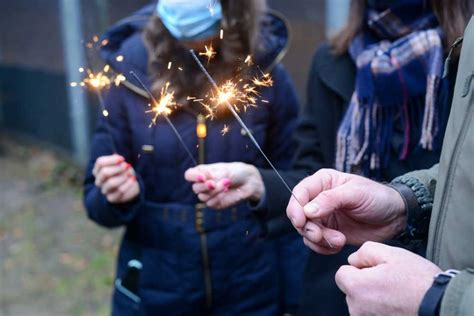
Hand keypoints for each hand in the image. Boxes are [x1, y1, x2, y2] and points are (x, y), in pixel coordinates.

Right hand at [92, 154, 139, 203]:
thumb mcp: (122, 164)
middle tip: (127, 166)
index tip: (122, 159)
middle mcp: (99, 181)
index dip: (112, 159)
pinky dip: (128, 184)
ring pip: (111, 182)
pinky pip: (119, 191)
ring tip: (130, 174)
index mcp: (98, 170)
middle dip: (118, 168)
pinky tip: (132, 179)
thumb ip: (119, 161)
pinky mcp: (111, 198)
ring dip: (123, 177)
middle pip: (104, 172)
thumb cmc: (123, 173)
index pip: (100, 162)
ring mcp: (104, 190)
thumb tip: (121, 161)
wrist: (130, 187)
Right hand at [184, 162, 264, 208]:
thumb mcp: (224, 170)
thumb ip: (213, 177)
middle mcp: (203, 184)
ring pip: (202, 197)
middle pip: (195, 188)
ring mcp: (209, 195)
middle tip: (215, 182)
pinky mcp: (215, 203)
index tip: (203, 177)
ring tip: (227, 183)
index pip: (189, 175)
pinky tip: (226, 192)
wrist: (249, 181)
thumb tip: (206, 183)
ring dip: (214, 191)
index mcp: (202, 173)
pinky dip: (218, 197)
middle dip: (205, 186)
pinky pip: (210, 204)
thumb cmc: (236, 172)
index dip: (193, 177)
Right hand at [287, 169, 405, 253]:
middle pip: (299, 215)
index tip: (300, 222)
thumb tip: (307, 210)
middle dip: (309, 228)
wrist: (395, 217)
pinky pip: (316, 243)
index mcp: (323, 182)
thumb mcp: (356, 194)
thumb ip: (330, 200)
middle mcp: (318, 199)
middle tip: (321, 236)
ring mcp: (323, 217)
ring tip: (339, 240)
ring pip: (306, 231)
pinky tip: (339, 245)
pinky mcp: (329, 232)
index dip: (295, 208)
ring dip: (318, 240)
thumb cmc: (378, 197)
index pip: (299, 194)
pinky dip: (323, 247)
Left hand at [336, 242, 440, 315]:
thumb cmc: (418, 281)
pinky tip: (397, 304)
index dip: (359, 268)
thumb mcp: (391, 253)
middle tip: (389, 281)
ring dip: (373, 297)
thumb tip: (353, 260)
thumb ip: (363, 252)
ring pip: (362, 302)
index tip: (376, 270)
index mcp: (356, 287)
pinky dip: (381, 309)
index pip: (341, 274)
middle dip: (365, 283)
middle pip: (351, 289)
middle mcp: (356, 309)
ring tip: (396, 293)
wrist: (441, 306)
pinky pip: (372, 312)